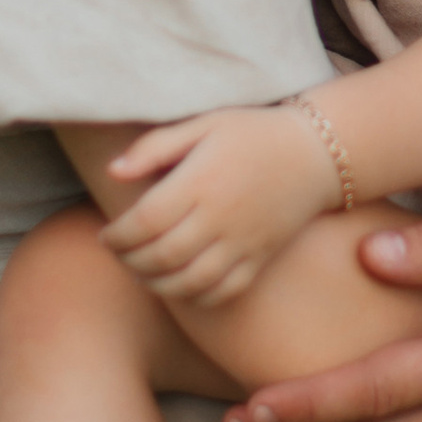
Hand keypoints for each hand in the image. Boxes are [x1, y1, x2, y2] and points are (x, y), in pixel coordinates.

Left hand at [101, 106, 331, 306]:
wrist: (317, 154)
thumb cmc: (252, 134)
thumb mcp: (204, 124)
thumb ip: (155, 147)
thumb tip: (113, 172)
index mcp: (200, 182)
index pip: (144, 223)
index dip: (116, 237)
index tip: (105, 235)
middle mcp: (220, 217)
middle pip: (161, 256)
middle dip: (129, 262)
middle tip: (118, 255)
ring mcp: (242, 243)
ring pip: (188, 282)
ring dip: (156, 285)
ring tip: (141, 273)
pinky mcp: (260, 259)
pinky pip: (222, 292)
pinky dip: (194, 297)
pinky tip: (179, 285)